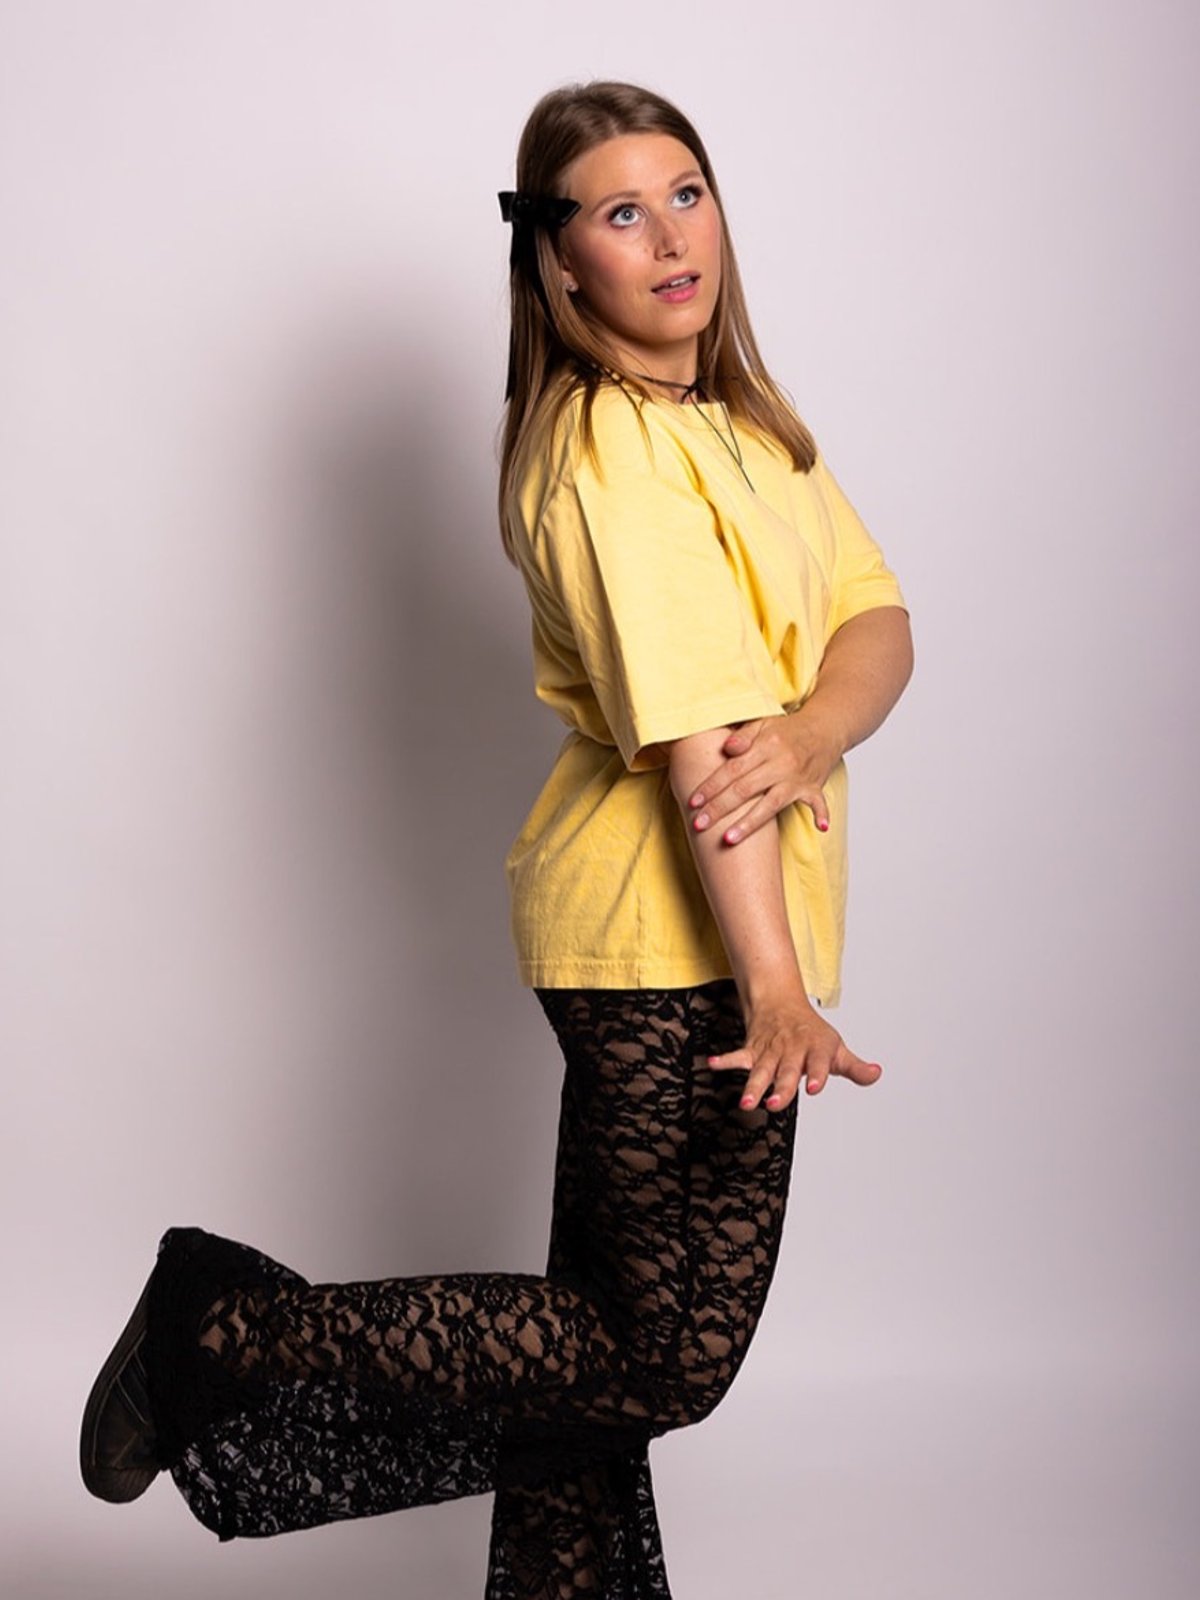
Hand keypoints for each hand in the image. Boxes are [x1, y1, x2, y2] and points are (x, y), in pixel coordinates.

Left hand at [686, 710, 841, 844]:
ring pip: (771, 804)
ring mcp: (798, 778)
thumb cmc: (786, 730)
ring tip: (728, 839)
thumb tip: (726, 748)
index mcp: (766, 745)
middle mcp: (782, 763)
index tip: (693, 802)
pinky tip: (820, 829)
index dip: (711, 786)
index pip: (732, 768)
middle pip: (745, 789)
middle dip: (720, 808)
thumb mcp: (762, 724)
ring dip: (749, 823)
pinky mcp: (814, 787)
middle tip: (699, 824)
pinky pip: (819, 803)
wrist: (824, 728)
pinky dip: (822, 815)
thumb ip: (743, 736)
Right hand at [707, 992, 882, 1111]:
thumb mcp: (836, 1047)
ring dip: (753, 1085)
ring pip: (761, 1069)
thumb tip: (876, 1074)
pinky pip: (737, 1056)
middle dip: (781, 1087)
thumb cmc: (811, 1033)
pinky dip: (724, 1060)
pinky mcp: (752, 1050)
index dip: (817, 1074)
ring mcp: (770, 1051)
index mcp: (815, 1048)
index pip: (818, 1062)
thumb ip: (855, 1067)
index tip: (814, 1088)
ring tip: (746, 1102)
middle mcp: (792, 1050)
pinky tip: (712, 1064)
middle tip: (774, 1105)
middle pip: (786, 1071)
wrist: (781, 1002)